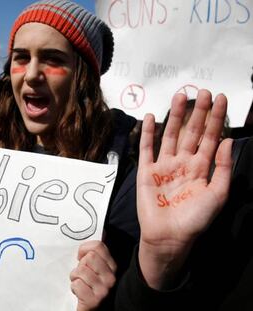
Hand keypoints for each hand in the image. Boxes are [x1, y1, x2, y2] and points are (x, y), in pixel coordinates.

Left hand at [70, 241, 116, 310]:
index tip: (82, 258)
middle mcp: (111, 278)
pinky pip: (77, 284)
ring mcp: (104, 289)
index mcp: (112, 267)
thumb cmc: (89, 286)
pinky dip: (74, 287)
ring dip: (75, 277)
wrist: (90, 308)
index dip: (85, 250)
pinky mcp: (94, 300)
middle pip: (90, 257)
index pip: (98, 246)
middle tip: (83, 275)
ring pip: (81, 270)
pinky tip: (80, 292)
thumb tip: (83, 250)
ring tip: (81, 283)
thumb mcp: (94, 267)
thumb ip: (92, 254)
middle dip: (81, 265)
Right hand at [137, 90, 231, 288]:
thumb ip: (222, 167)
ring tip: (179, 96)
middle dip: (198, 112)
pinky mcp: (146, 171)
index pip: (211, 138)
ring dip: (175, 116)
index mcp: (202, 168)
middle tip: (203, 91)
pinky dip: (148, 133)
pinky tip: (152, 117)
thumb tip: (228, 140)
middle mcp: (183, 162)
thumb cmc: (195, 219)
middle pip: (191, 132)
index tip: (221, 99)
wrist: (169, 236)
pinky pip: (147, 148)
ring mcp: (164, 165)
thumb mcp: (217, 194)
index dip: (216, 119)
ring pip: (170, 135)